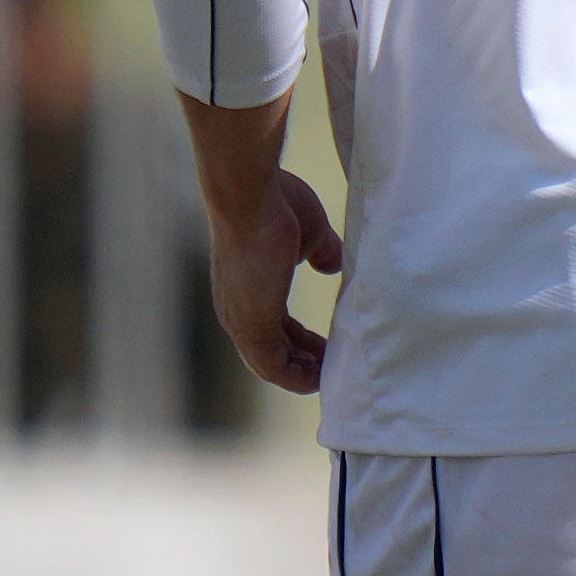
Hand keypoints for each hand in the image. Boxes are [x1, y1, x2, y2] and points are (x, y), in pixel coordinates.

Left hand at [202, 165, 344, 391]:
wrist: (252, 196)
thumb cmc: (277, 205)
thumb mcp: (309, 233)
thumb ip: (321, 252)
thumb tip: (332, 265)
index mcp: (248, 290)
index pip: (275, 327)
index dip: (302, 341)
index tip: (330, 345)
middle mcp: (237, 311)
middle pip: (273, 353)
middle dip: (306, 363)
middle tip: (338, 367)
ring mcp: (240, 321)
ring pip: (272, 366)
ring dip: (303, 376)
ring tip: (334, 379)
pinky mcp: (250, 327)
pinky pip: (274, 369)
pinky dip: (297, 379)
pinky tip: (323, 379)